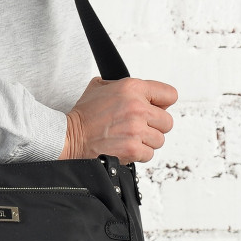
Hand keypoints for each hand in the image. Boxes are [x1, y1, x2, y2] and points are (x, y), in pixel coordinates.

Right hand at [59, 76, 177, 162]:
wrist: (70, 135)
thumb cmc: (84, 114)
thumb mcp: (100, 86)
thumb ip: (124, 85)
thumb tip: (145, 93)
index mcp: (132, 88)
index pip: (170, 95)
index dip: (162, 103)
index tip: (156, 109)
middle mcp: (137, 107)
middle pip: (167, 121)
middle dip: (154, 125)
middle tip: (139, 127)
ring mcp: (136, 129)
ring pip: (159, 140)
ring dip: (146, 141)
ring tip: (129, 138)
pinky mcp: (133, 148)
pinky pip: (149, 154)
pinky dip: (138, 154)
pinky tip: (125, 146)